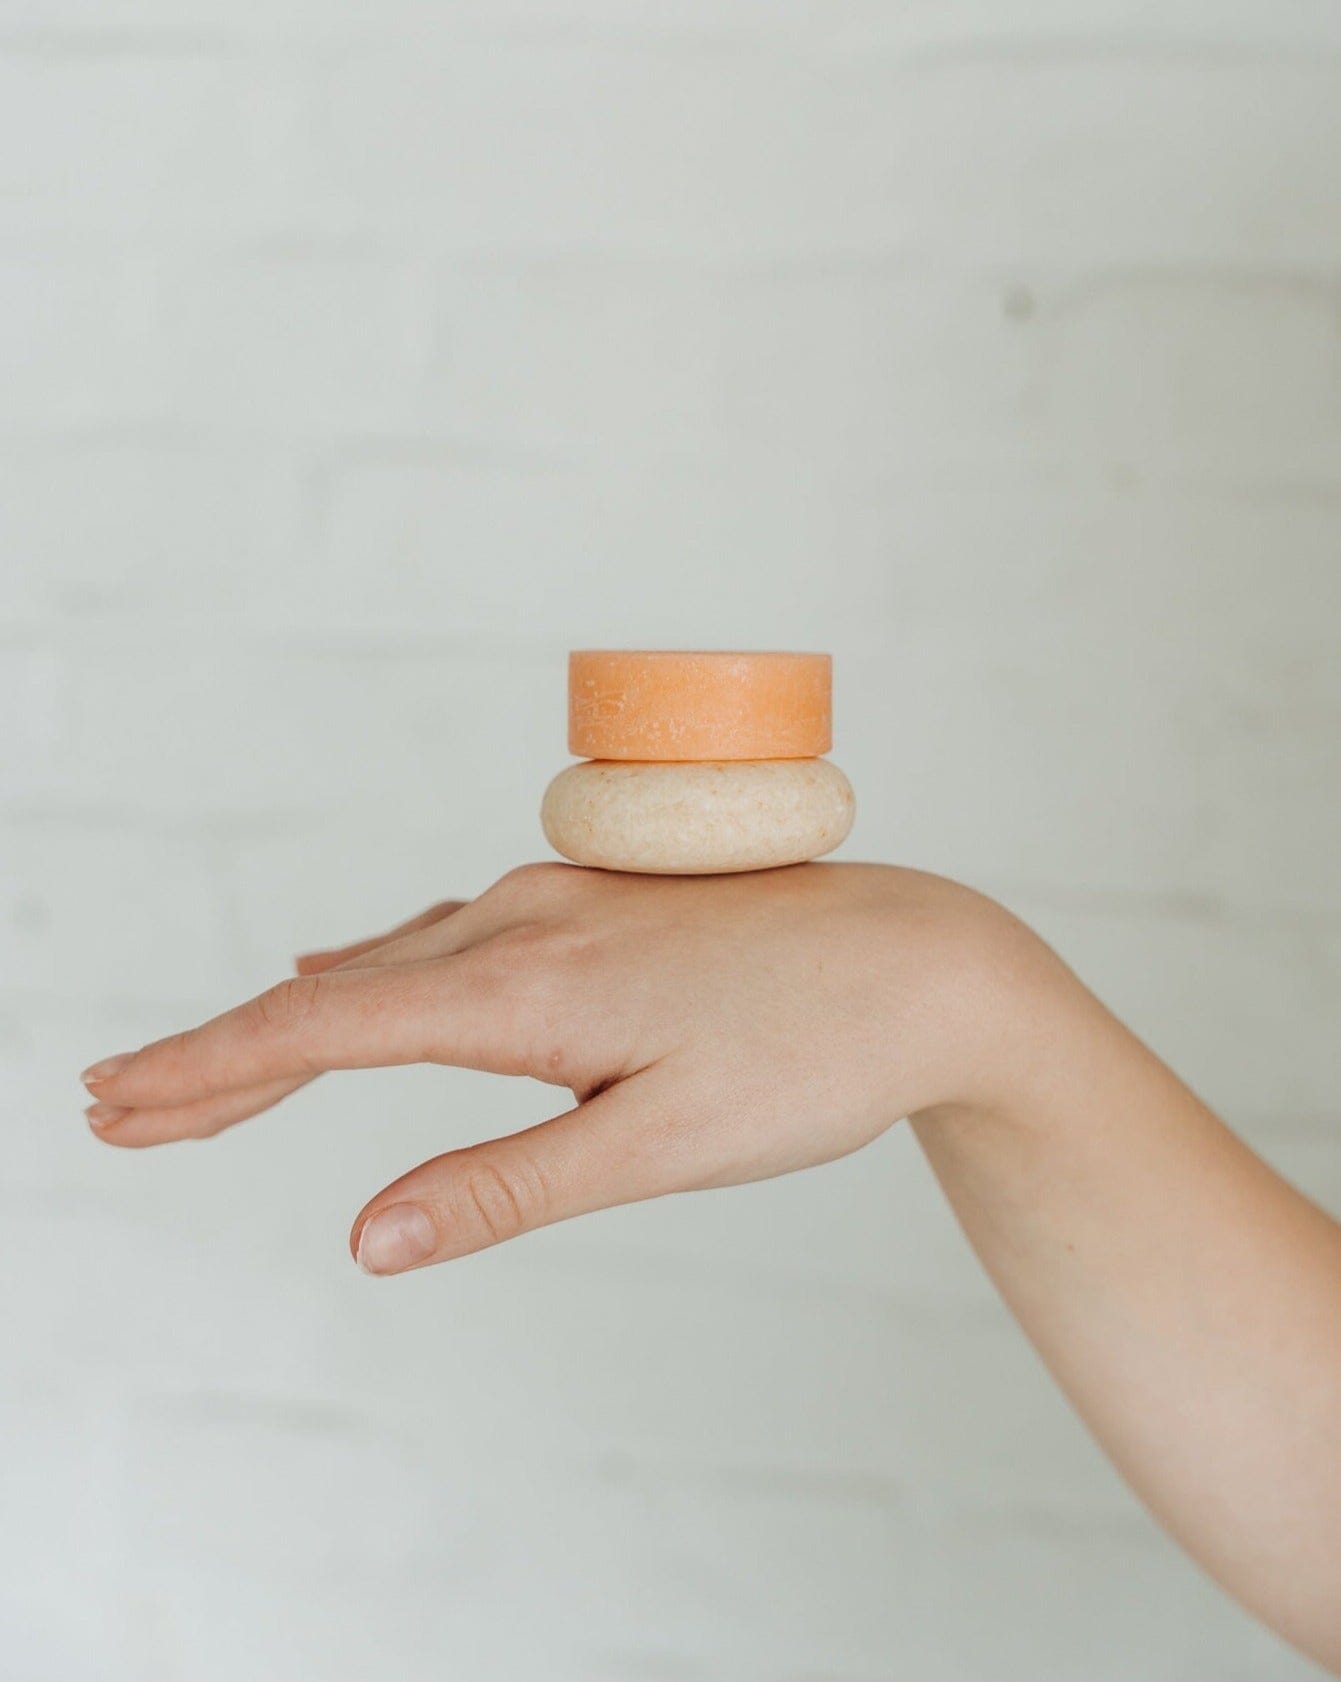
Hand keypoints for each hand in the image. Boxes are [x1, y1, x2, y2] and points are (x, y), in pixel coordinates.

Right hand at [80, 862, 1038, 1274]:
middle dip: (225, 1055)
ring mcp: (561, 905)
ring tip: (212, 1070)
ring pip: (393, 965)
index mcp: (528, 987)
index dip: (213, 1072)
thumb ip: (510, 1185)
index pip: (326, 1031)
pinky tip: (353, 971)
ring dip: (296, 1018)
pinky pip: (453, 942)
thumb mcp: (662, 1144)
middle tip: (116, 1100)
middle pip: (337, 995)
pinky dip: (379, 979)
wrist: (929, 964)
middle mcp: (525, 924)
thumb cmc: (811, 1057)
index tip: (121, 1103)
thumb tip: (368, 1240)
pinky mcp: (595, 909)